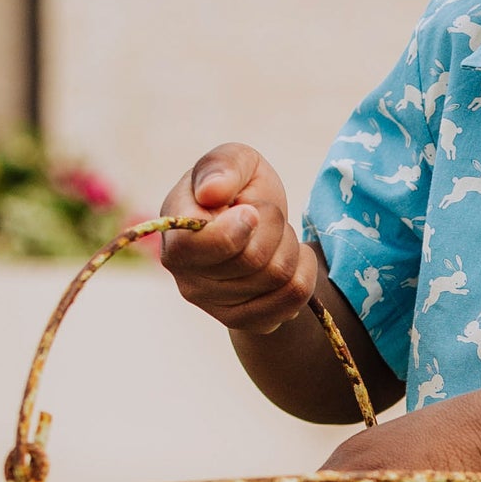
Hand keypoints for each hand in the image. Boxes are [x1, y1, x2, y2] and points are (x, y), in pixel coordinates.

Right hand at [159, 142, 318, 333]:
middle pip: (252, 261)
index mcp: (175, 236)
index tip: (251, 210)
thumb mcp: (235, 160)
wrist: (258, 229)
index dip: (233, 230)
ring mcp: (216, 306)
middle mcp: (187, 279)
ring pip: (278, 278)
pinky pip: (294, 299)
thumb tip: (211, 192)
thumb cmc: (239, 188)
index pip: (197, 248)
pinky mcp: (247, 322)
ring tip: (275, 235)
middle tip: (266, 214)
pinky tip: (291, 257)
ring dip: (290, 246)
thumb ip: (221, 166)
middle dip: (274, 225)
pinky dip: (305, 270)